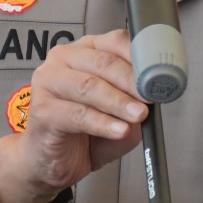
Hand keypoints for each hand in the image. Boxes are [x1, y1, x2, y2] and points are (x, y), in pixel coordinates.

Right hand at [0, 30, 146, 202]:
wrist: (53, 161)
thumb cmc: (85, 131)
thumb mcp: (120, 113)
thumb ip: (135, 101)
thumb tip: (153, 95)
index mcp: (86, 51)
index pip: (115, 42)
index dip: (141, 58)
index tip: (160, 76)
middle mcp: (64, 59)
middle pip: (103, 63)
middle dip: (132, 81)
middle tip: (150, 97)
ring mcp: (49, 82)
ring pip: (89, 86)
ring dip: (118, 102)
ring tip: (138, 115)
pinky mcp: (42, 110)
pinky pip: (77, 114)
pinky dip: (102, 123)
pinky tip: (118, 130)